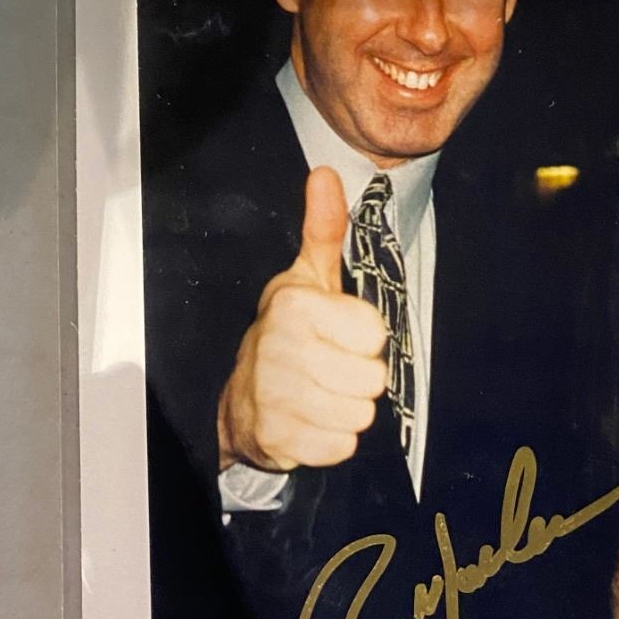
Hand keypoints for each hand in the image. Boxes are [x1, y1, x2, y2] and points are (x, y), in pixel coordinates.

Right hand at [217, 166, 389, 472]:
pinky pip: (342, 446)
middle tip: (329, 369)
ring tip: (320, 394)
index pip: (375, 332)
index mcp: (294, 304)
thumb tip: (324, 173)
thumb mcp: (308, 278)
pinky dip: (332, 440)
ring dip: (347, 409)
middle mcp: (279, 347)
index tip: (339, 335)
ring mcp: (274, 396)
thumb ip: (324, 229)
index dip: (364, 338)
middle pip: (372, 378)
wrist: (243, 400)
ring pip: (361, 414)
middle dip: (359, 378)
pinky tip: (310, 422)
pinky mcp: (276, 439)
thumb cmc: (289, 333)